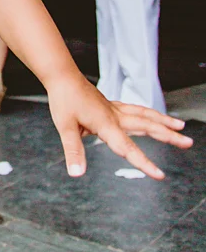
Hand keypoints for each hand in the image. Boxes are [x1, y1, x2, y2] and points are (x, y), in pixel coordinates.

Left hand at [47, 73, 192, 179]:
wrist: (63, 76)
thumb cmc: (63, 100)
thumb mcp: (65, 127)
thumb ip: (73, 151)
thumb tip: (76, 173)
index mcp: (106, 124)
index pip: (128, 148)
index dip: (144, 163)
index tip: (160, 174)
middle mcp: (115, 116)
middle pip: (147, 126)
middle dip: (168, 136)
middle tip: (188, 142)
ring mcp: (114, 109)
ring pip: (145, 115)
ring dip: (163, 122)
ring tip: (180, 126)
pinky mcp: (111, 104)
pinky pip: (135, 109)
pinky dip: (148, 113)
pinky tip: (152, 117)